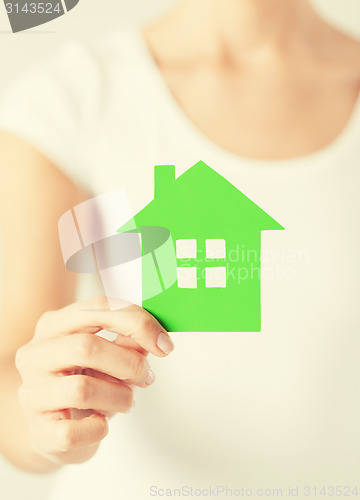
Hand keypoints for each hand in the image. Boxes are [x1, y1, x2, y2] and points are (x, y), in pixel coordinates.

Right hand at [15, 296, 173, 465]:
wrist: (51, 428)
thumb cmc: (83, 382)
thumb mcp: (106, 355)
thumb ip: (128, 341)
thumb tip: (155, 339)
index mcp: (54, 324)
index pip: (99, 306)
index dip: (138, 322)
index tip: (164, 343)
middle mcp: (36, 354)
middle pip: (87, 347)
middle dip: (129, 363)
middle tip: (147, 377)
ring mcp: (32, 392)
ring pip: (82, 389)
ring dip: (120, 397)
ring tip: (126, 401)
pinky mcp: (38, 430)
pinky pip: (76, 431)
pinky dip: (99, 428)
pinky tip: (101, 423)